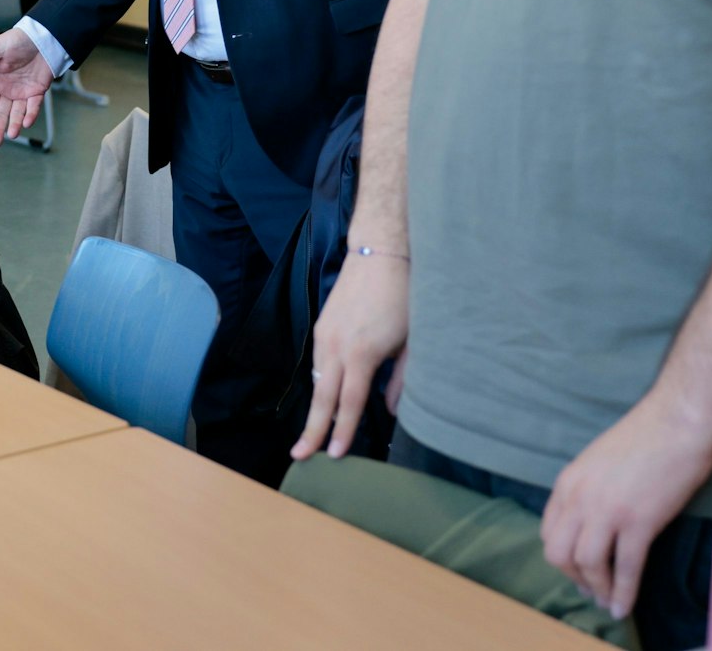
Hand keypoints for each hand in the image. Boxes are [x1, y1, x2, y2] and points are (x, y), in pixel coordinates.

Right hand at [0, 28, 53, 144]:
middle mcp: (8, 89)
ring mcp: (23, 91)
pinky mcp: (38, 91)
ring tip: (12, 135)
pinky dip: (31, 115)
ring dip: (14, 124)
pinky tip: (27, 123)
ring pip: (17, 113)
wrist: (41, 36)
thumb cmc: (16, 40)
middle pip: (1, 112)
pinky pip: (34, 106)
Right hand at [291, 252, 409, 459]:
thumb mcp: (411, 343)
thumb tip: (388, 410)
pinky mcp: (322, 327)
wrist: (378, 255)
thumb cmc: (403, 298)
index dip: (341, 432)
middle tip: (301, 456)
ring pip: (316, 381)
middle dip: (312, 430)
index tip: (334, 456)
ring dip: (315, 409)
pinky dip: (319, 385)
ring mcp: (325, 335)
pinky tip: (324, 398)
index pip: (348, 404)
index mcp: (361, 354)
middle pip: (321, 398)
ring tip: (311, 435)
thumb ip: (401, 380)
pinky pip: (317, 364)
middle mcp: (336, 347)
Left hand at [540, 400, 711, 619]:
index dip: (561, 558)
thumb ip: (588, 488)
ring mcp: (607, 511)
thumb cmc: (645, 437)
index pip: (549, 531)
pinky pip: (625, 568)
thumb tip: (593, 518)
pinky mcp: (638, 522)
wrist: (675, 423)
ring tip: (609, 604)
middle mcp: (579, 498)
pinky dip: (623, 593)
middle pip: (559, 554)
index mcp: (567, 482)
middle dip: (574, 577)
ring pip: (588, 565)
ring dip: (598, 590)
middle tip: (592, 590)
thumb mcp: (598, 460)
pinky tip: (625, 607)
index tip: (576, 571)